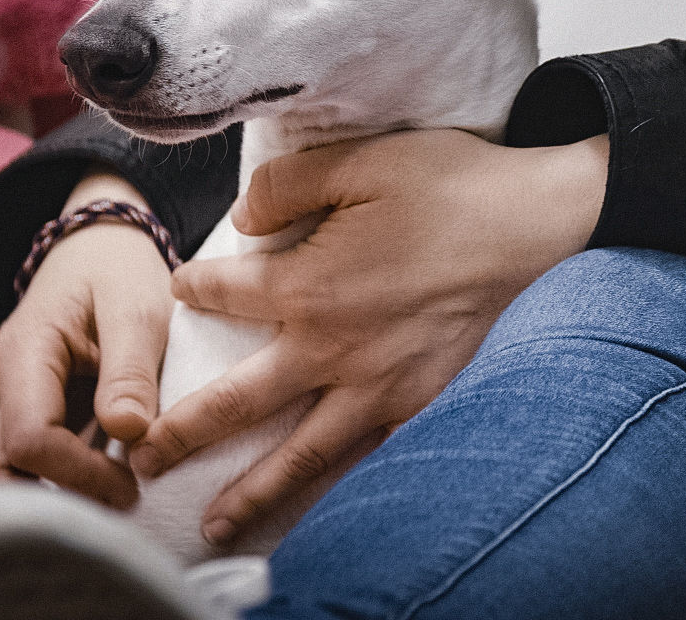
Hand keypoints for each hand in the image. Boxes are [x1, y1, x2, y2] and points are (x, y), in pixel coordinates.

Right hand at [0, 170, 172, 507]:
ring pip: (10, 471)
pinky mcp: (19, 413)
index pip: (30, 441)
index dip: (78, 475)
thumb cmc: (118, 274)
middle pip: (6, 468)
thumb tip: (127, 432)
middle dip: (60, 498)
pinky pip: (26, 461)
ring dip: (59, 493)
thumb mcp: (138, 309)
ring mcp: (1, 402)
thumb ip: (131, 370)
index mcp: (21, 355)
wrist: (96, 249)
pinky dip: (61, 479)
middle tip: (124, 503)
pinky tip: (105, 481)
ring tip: (118, 496)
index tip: (131, 486)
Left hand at [128, 129, 607, 546]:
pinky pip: (373, 458)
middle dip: (183, 432)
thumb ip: (289, 183)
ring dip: (254, 492)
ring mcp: (383, 387)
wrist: (543, 227)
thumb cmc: (456, 187)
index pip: (224, 295)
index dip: (193, 289)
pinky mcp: (427, 402)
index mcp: (310, 287)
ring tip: (216, 525)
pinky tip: (325, 507)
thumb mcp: (364, 160)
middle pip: (238, 404)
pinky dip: (342, 490)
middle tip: (143, 457)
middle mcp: (335, 351)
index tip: (180, 289)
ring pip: (303, 454)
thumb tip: (246, 217)